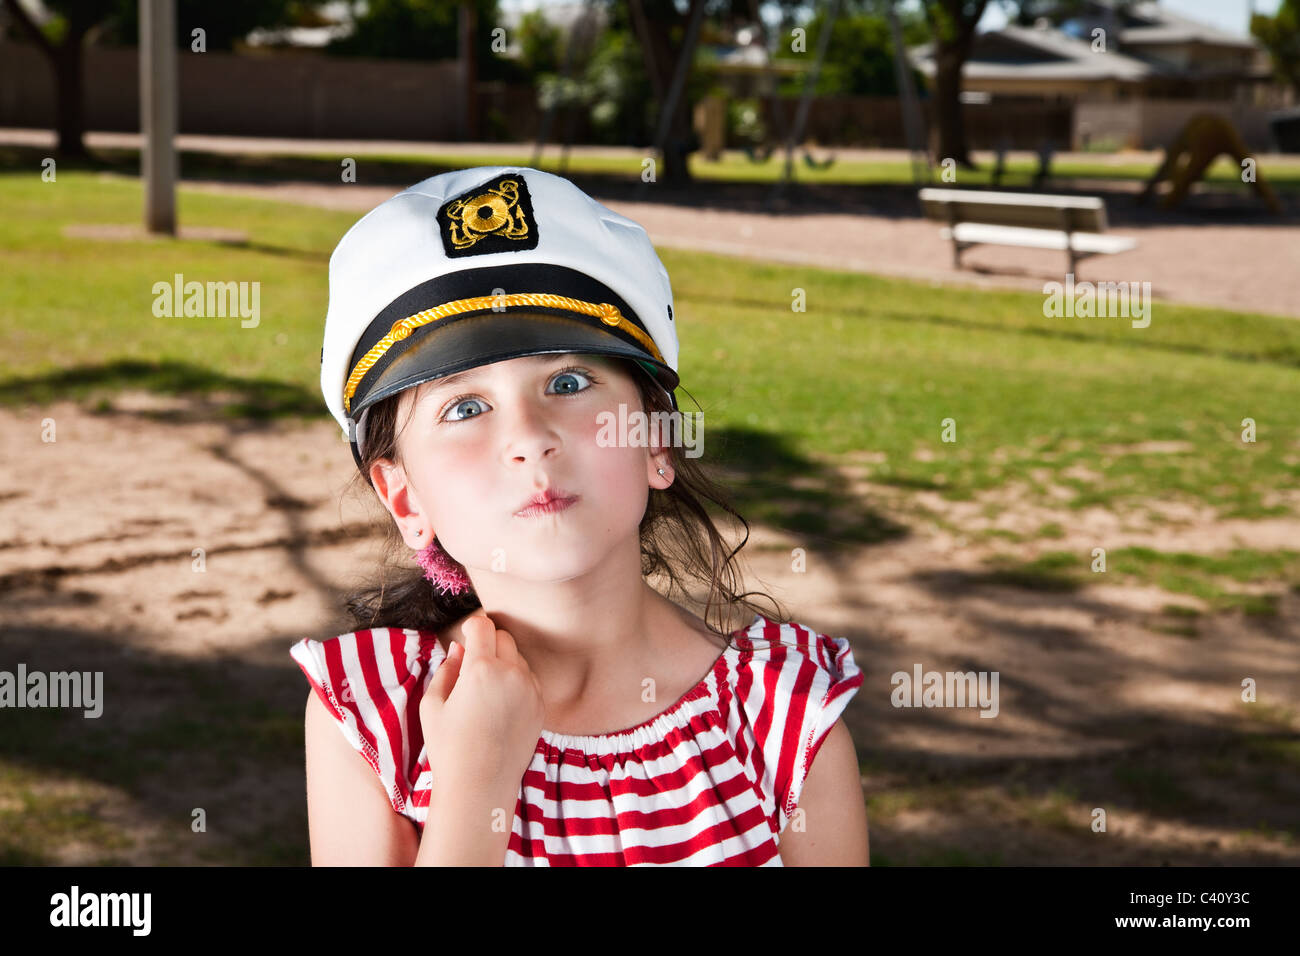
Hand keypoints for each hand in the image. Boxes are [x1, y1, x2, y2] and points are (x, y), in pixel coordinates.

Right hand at [419, 610, 545, 793]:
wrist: (481, 784)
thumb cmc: (449, 747)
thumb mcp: (432, 706)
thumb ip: (446, 670)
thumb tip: (459, 650)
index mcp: (481, 669)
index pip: (483, 625)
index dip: (471, 627)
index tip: (465, 638)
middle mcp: (511, 674)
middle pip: (504, 637)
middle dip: (488, 643)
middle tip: (473, 665)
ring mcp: (530, 689)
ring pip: (519, 658)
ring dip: (504, 663)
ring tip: (486, 692)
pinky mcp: (541, 705)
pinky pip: (530, 680)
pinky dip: (517, 682)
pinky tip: (501, 706)